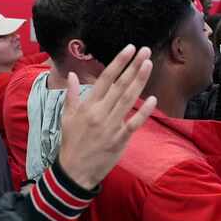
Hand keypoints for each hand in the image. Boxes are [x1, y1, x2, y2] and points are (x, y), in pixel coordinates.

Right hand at [57, 45, 156, 189]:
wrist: (74, 171)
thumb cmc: (71, 143)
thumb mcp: (66, 117)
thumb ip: (72, 95)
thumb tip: (71, 74)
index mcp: (88, 106)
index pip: (105, 79)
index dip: (118, 63)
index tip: (129, 49)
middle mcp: (100, 113)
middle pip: (120, 85)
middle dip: (133, 66)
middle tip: (145, 51)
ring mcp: (111, 126)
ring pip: (128, 99)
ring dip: (140, 81)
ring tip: (149, 65)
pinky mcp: (120, 139)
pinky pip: (134, 123)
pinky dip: (144, 112)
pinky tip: (153, 99)